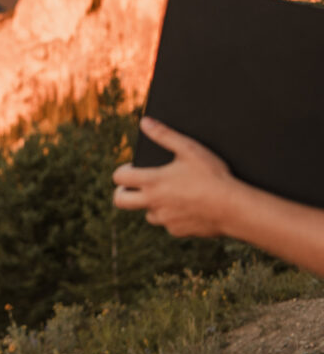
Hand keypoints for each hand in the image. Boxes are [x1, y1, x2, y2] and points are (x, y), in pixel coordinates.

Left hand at [112, 117, 239, 237]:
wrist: (234, 208)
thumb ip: (165, 135)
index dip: (122, 171)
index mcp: (152, 182)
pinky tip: (187, 206)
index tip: (132, 169)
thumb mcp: (190, 149)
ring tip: (168, 194)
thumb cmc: (213, 176)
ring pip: (146, 213)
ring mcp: (164, 219)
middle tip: (134, 186)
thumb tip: (145, 122)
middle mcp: (153, 203)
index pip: (119, 178)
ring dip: (151, 205)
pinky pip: (167, 223)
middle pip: (119, 201)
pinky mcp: (177, 231)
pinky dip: (171, 216)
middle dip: (122, 192)